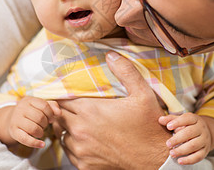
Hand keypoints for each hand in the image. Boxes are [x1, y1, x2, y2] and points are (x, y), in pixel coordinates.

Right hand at [8, 96, 59, 147]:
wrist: (11, 119)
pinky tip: (42, 145)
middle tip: (44, 125)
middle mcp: (20, 108)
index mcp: (28, 100)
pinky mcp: (13, 131)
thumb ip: (52, 106)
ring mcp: (16, 120)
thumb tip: (59, 113)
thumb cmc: (30, 112)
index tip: (51, 118)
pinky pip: (25, 139)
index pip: (44, 106)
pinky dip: (35, 143)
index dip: (51, 114)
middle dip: (45, 124)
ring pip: (34, 128)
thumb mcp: (39, 106)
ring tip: (40, 132)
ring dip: (41, 132)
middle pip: (39, 117)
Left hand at [53, 51, 170, 169]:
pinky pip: (69, 152)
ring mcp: (81, 150)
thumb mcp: (142, 94)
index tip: (69, 95)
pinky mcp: (84, 165)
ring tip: (79, 124)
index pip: (62, 100)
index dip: (64, 96)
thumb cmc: (148, 126)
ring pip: (61, 135)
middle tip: (74, 108)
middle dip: (64, 111)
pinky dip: (74, 146)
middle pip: (58, 116)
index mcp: (89, 111)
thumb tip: (111, 55)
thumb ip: (125, 71)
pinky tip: (86, 140)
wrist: (155, 158)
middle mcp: (80, 131)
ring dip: (67, 128)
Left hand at [159, 113, 210, 164]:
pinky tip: (180, 161)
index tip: (168, 127)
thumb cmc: (189, 125)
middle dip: (177, 139)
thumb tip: (160, 120)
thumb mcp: (182, 120)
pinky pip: (198, 156)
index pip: (187, 119)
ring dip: (181, 150)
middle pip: (190, 133)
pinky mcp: (205, 151)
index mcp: (195, 119)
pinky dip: (189, 160)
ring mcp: (204, 140)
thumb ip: (171, 119)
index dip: (177, 122)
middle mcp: (201, 129)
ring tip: (171, 153)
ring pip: (193, 145)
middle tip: (167, 144)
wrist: (207, 133)